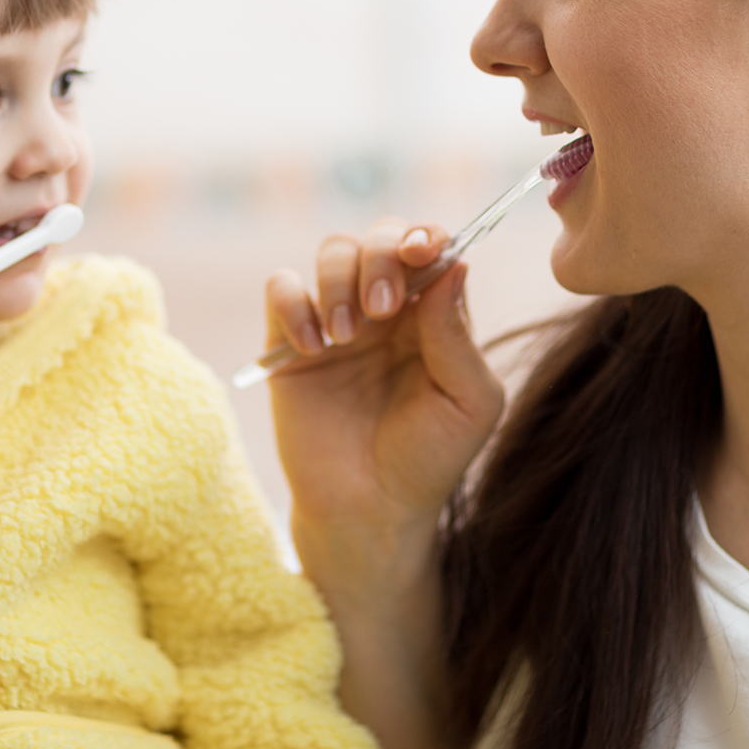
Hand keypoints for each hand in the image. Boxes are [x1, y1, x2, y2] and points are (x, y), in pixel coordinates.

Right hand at [263, 218, 505, 573]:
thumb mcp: (468, 401)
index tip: (421, 252)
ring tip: (346, 337)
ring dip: (339, 280)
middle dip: (380, 255)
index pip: (430, 247)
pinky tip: (312, 347)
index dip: (425, 235)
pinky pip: (280, 288)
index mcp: (435, 313)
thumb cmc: (429, 459)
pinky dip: (293, 303)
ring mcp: (337, 321)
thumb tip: (454, 263)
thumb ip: (458, 334)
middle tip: (384, 308)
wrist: (371, 512)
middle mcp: (387, 308)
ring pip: (332, 251)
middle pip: (379, 236)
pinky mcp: (290, 344)